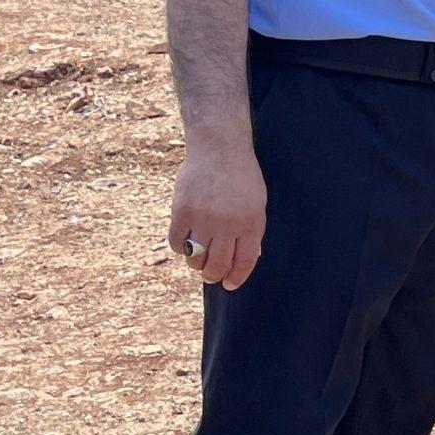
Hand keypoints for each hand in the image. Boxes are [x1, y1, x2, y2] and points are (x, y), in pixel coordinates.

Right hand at [170, 142, 266, 290]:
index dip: (236, 278)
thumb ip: (252, 230)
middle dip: (214, 276)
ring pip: (196, 258)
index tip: (230, 285)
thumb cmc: (242, 177)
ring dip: (196, 263)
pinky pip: (176, 243)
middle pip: (218, 265)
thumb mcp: (257, 203)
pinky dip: (180, 247)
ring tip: (198, 258)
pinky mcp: (182, 212)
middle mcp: (228, 225)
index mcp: (251, 223)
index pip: (244, 262)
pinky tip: (185, 242)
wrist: (219, 149)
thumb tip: (246, 259)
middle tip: (210, 276)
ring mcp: (203, 219)